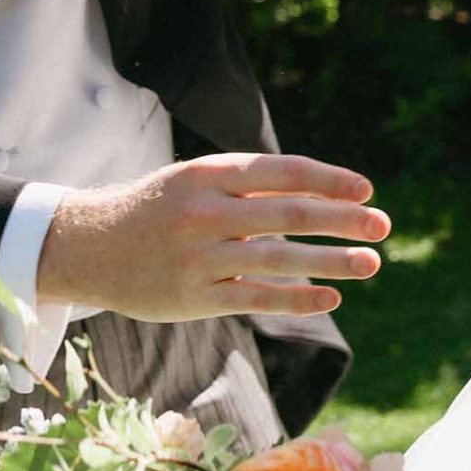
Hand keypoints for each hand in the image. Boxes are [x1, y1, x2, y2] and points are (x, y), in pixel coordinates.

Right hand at [37, 153, 389, 322]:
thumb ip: (248, 186)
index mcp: (208, 174)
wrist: (87, 246)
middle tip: (383, 226)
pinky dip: (298, 297)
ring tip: (370, 264)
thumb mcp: (194, 182)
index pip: (282, 172)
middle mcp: (205, 212)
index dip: (329, 180)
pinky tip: (329, 296)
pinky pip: (257, 298)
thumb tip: (322, 194)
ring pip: (279, 259)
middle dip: (342, 220)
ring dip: (331, 262)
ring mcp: (199, 257)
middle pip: (289, 214)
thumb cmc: (155, 209)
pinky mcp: (194, 296)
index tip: (366, 190)